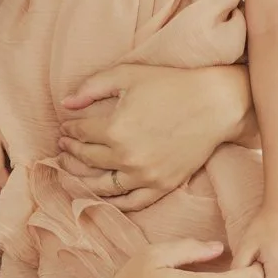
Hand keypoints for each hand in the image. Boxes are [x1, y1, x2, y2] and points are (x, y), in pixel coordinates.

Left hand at [58, 63, 254, 209]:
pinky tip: (101, 194)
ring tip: (72, 171)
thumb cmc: (171, 84)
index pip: (80, 134)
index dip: (68, 130)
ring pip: (102, 186)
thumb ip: (92, 87)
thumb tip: (66, 104)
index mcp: (115, 129)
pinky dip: (112, 201)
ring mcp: (146, 175)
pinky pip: (131, 202)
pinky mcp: (162, 185)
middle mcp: (127, 157)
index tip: (64, 128)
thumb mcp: (127, 75)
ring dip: (81, 179)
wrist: (215, 104)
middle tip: (62, 148)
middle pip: (86, 160)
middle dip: (69, 152)